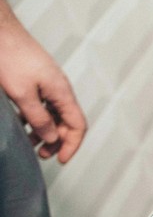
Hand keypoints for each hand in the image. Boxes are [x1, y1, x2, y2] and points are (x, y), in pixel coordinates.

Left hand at [0, 0, 86, 162]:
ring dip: (44, 130)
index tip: (61, 159)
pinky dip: (34, 117)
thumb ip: (38, 119)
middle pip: (66, 122)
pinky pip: (42, 104)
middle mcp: (59, 88)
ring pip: (53, 114)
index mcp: (62, 92)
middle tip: (41, 154)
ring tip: (30, 142)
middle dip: (56, 141)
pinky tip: (21, 123)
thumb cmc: (9, 56)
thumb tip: (51, 138)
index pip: (77, 126)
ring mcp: (48, 83)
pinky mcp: (36, 78)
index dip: (71, 145)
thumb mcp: (22, 94)